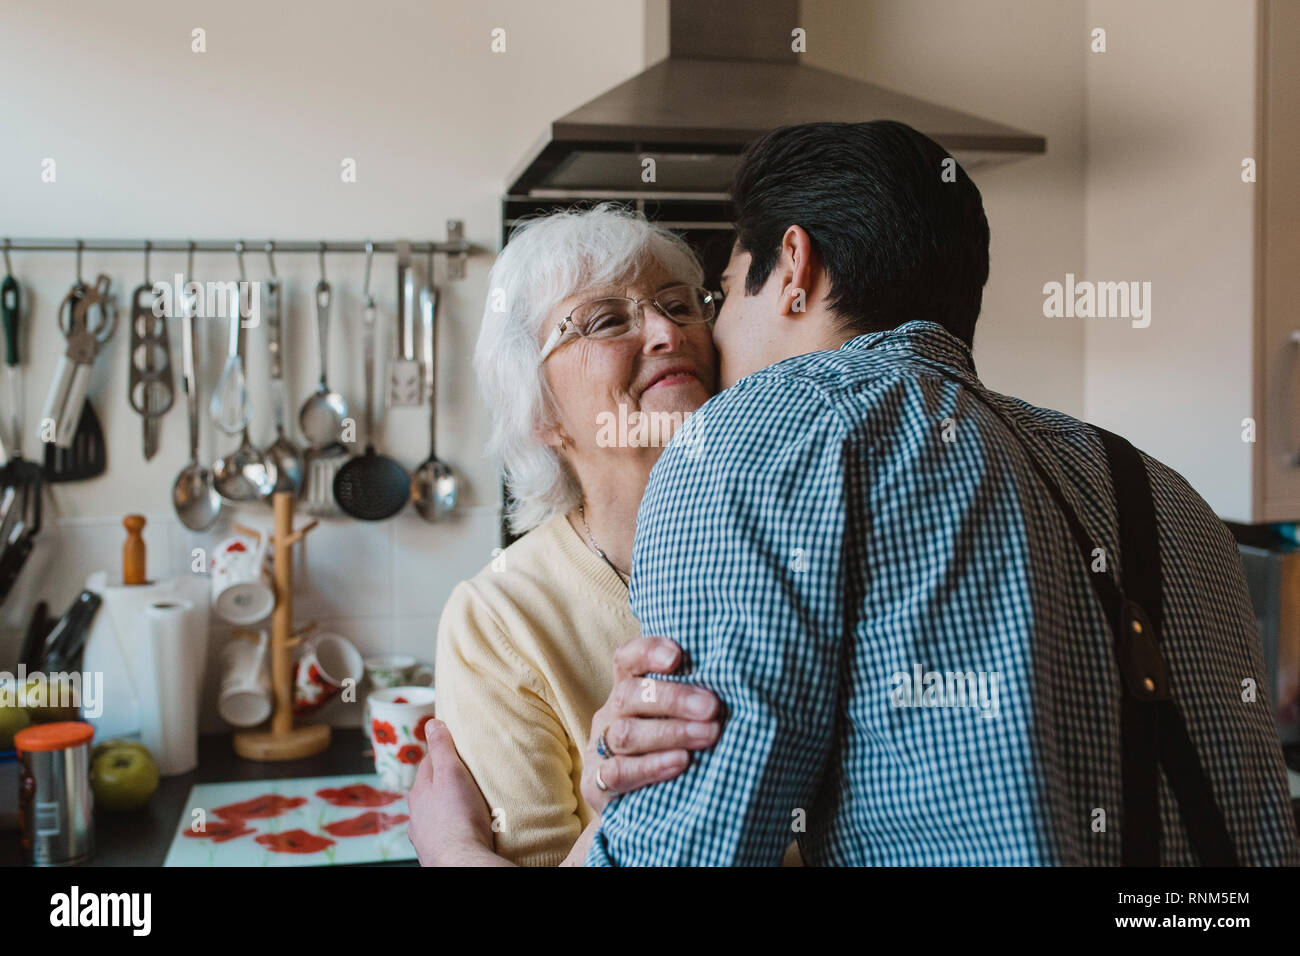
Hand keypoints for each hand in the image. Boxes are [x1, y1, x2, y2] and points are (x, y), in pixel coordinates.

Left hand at [407, 719, 506, 865]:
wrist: (460, 862)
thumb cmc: (459, 817)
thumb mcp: (452, 773)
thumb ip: (442, 748)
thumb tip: (431, 723)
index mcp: (419, 790)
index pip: (430, 761)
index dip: (445, 753)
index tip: (460, 751)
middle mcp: (416, 812)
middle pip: (432, 787)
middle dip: (447, 781)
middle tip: (470, 778)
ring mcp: (423, 833)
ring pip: (436, 811)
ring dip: (448, 806)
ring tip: (469, 805)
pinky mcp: (434, 850)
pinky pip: (443, 831)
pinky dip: (451, 826)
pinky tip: (464, 828)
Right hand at [580, 636, 721, 813]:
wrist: (644, 810)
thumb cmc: (674, 750)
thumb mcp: (680, 719)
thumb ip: (696, 700)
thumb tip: (742, 682)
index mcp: (629, 689)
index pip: (628, 659)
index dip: (648, 652)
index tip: (677, 656)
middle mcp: (611, 713)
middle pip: (631, 694)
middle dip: (674, 699)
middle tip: (712, 707)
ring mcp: (601, 748)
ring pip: (626, 733)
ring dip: (670, 732)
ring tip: (708, 736)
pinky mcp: (597, 783)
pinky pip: (619, 772)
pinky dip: (651, 766)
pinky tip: (681, 763)